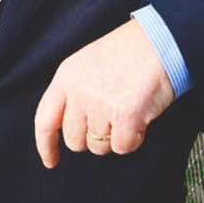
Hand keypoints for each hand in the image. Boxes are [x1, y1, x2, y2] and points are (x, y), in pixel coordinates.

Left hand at [34, 18, 173, 167]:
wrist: (158, 41)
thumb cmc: (127, 53)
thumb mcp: (87, 63)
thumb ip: (73, 91)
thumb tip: (69, 128)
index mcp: (66, 76)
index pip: (44, 120)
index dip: (46, 145)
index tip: (50, 161)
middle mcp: (79, 91)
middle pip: (74, 140)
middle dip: (92, 138)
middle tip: (111, 118)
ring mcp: (100, 103)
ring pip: (99, 147)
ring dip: (115, 137)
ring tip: (126, 109)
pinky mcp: (125, 115)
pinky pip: (123, 147)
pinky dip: (134, 138)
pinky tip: (140, 117)